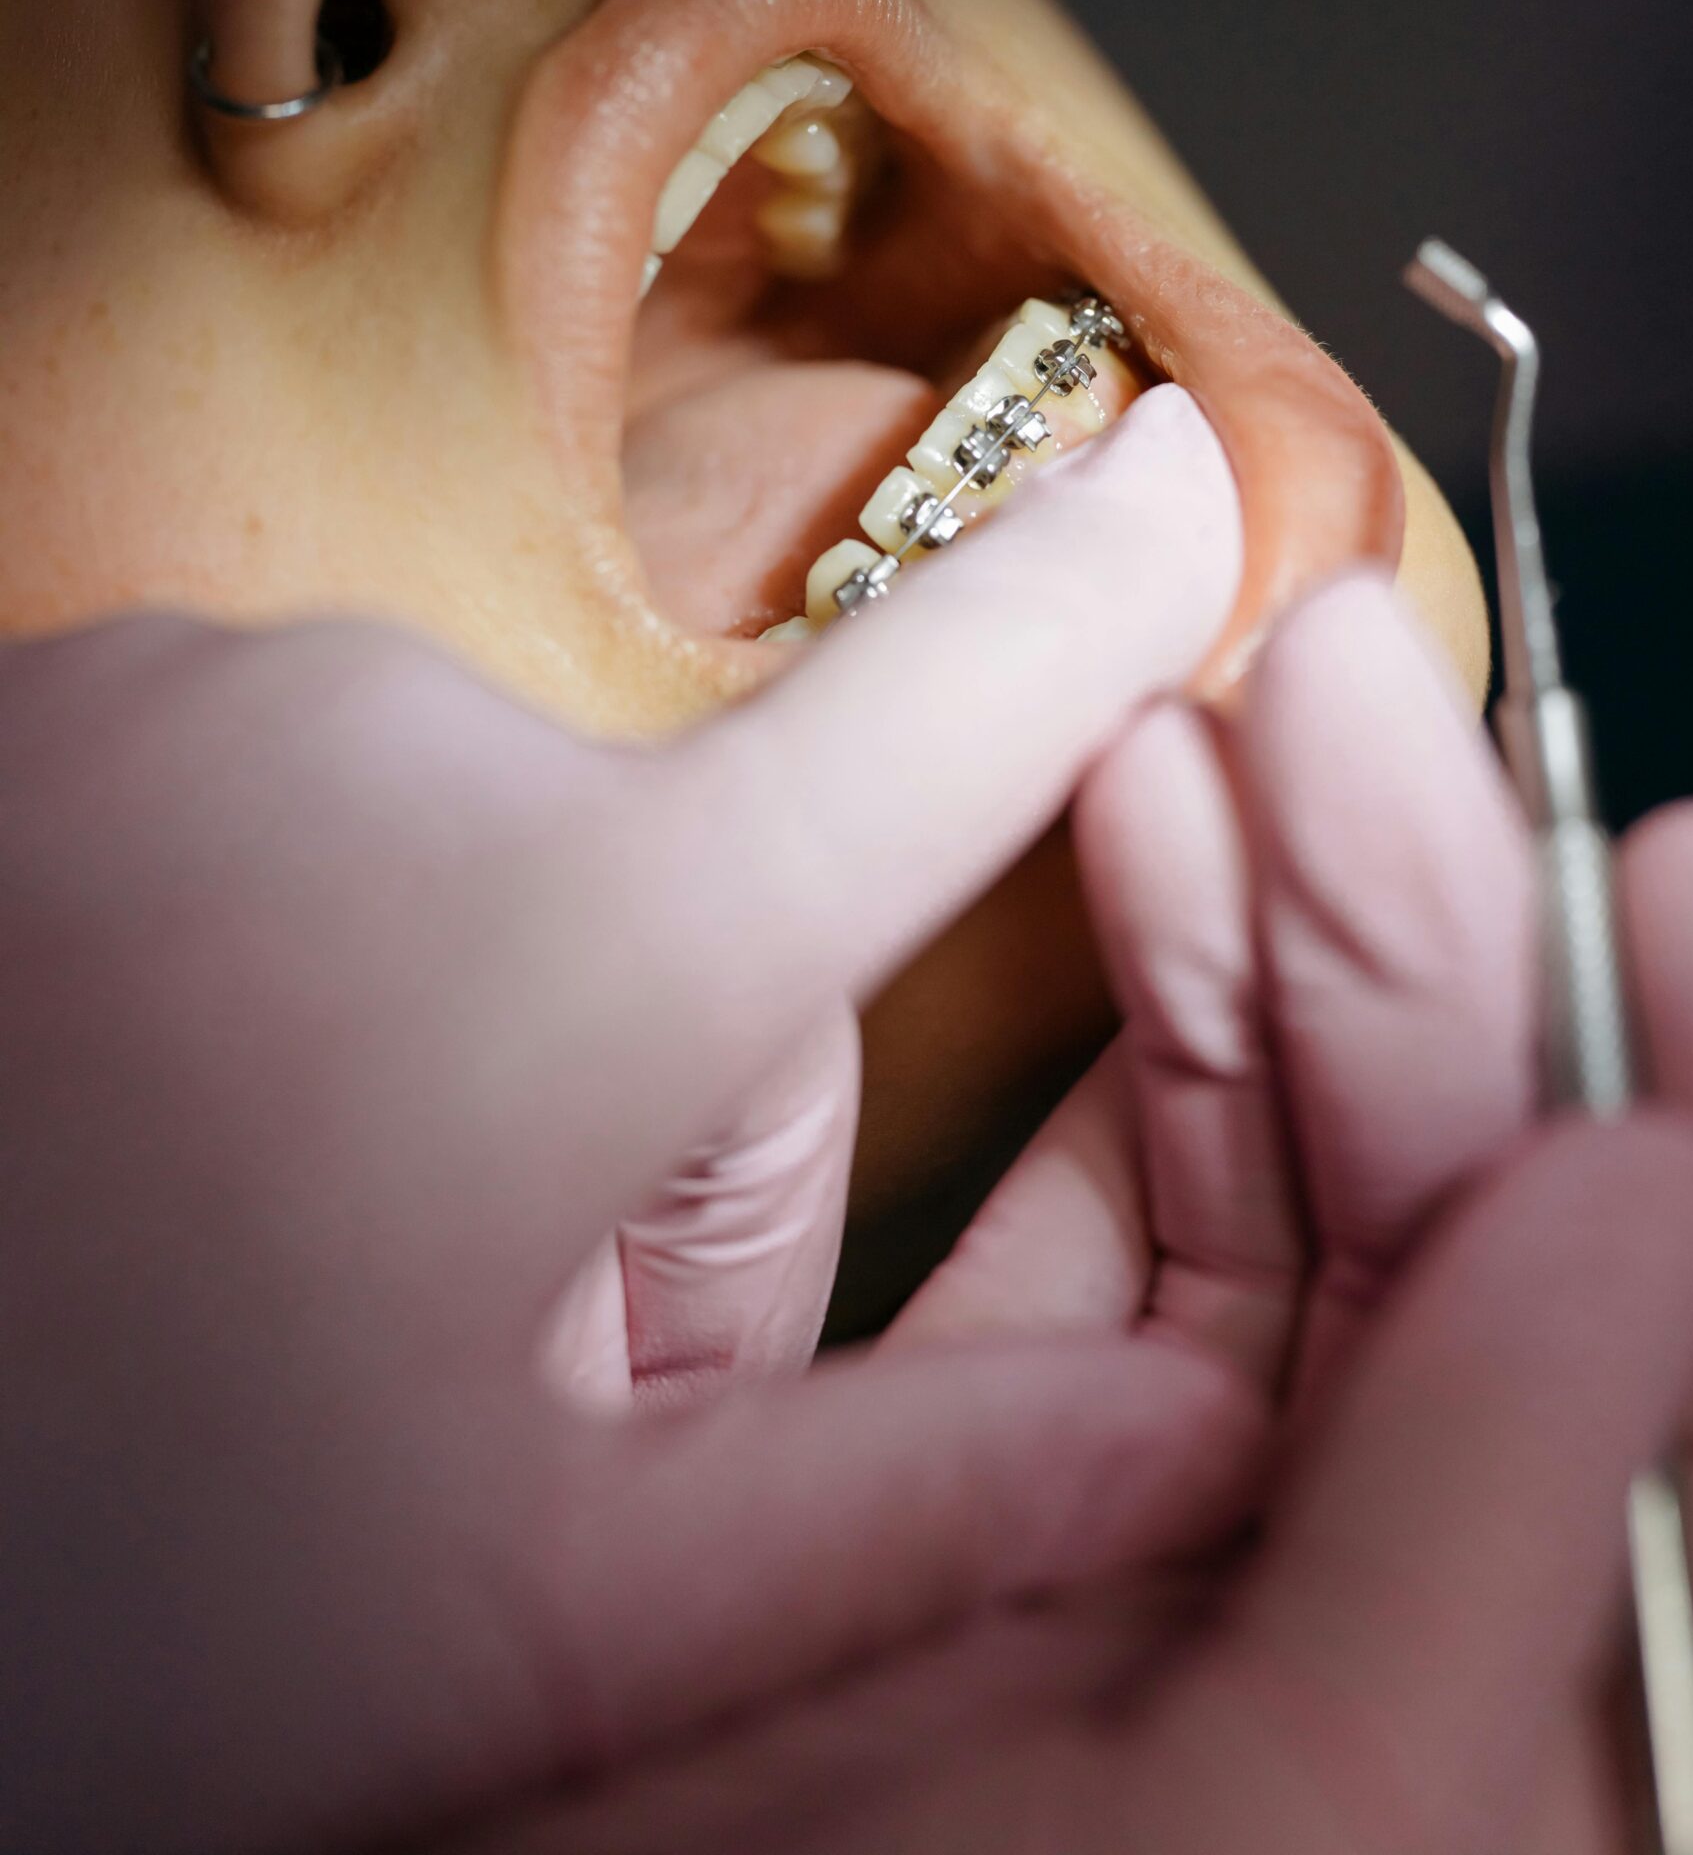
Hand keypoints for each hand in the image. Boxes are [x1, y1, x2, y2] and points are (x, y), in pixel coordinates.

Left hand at [0, 384, 1254, 1854]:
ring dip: (451, 1030)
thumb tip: (1196, 1432)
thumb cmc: (93, 1587)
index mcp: (575, 944)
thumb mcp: (534, 1612)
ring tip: (273, 1248)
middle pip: (691, 883)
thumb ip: (909, 1497)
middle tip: (456, 1331)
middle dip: (645, 1101)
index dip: (1098, 599)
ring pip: (489, 842)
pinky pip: (298, 791)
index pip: (943, 708)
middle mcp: (390, 737)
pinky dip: (285, 949)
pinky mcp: (62, 691)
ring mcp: (193, 692)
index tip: (1188, 464)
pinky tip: (163, 1125)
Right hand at [497, 579, 1692, 1854]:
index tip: (1662, 872)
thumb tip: (1673, 1194)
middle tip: (1346, 709)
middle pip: (1455, 1232)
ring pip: (1275, 1198)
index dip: (1666, 1087)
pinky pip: (1099, 1241)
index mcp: (1517, 1710)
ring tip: (1204, 742)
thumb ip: (1486, 1530)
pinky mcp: (1002, 1501)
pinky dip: (1107, 1046)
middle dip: (1414, 947)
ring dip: (1244, 948)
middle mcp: (1382, 1619)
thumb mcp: (1271, 1827)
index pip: (1643, 1340)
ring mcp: (1183, 1551)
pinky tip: (1114, 861)